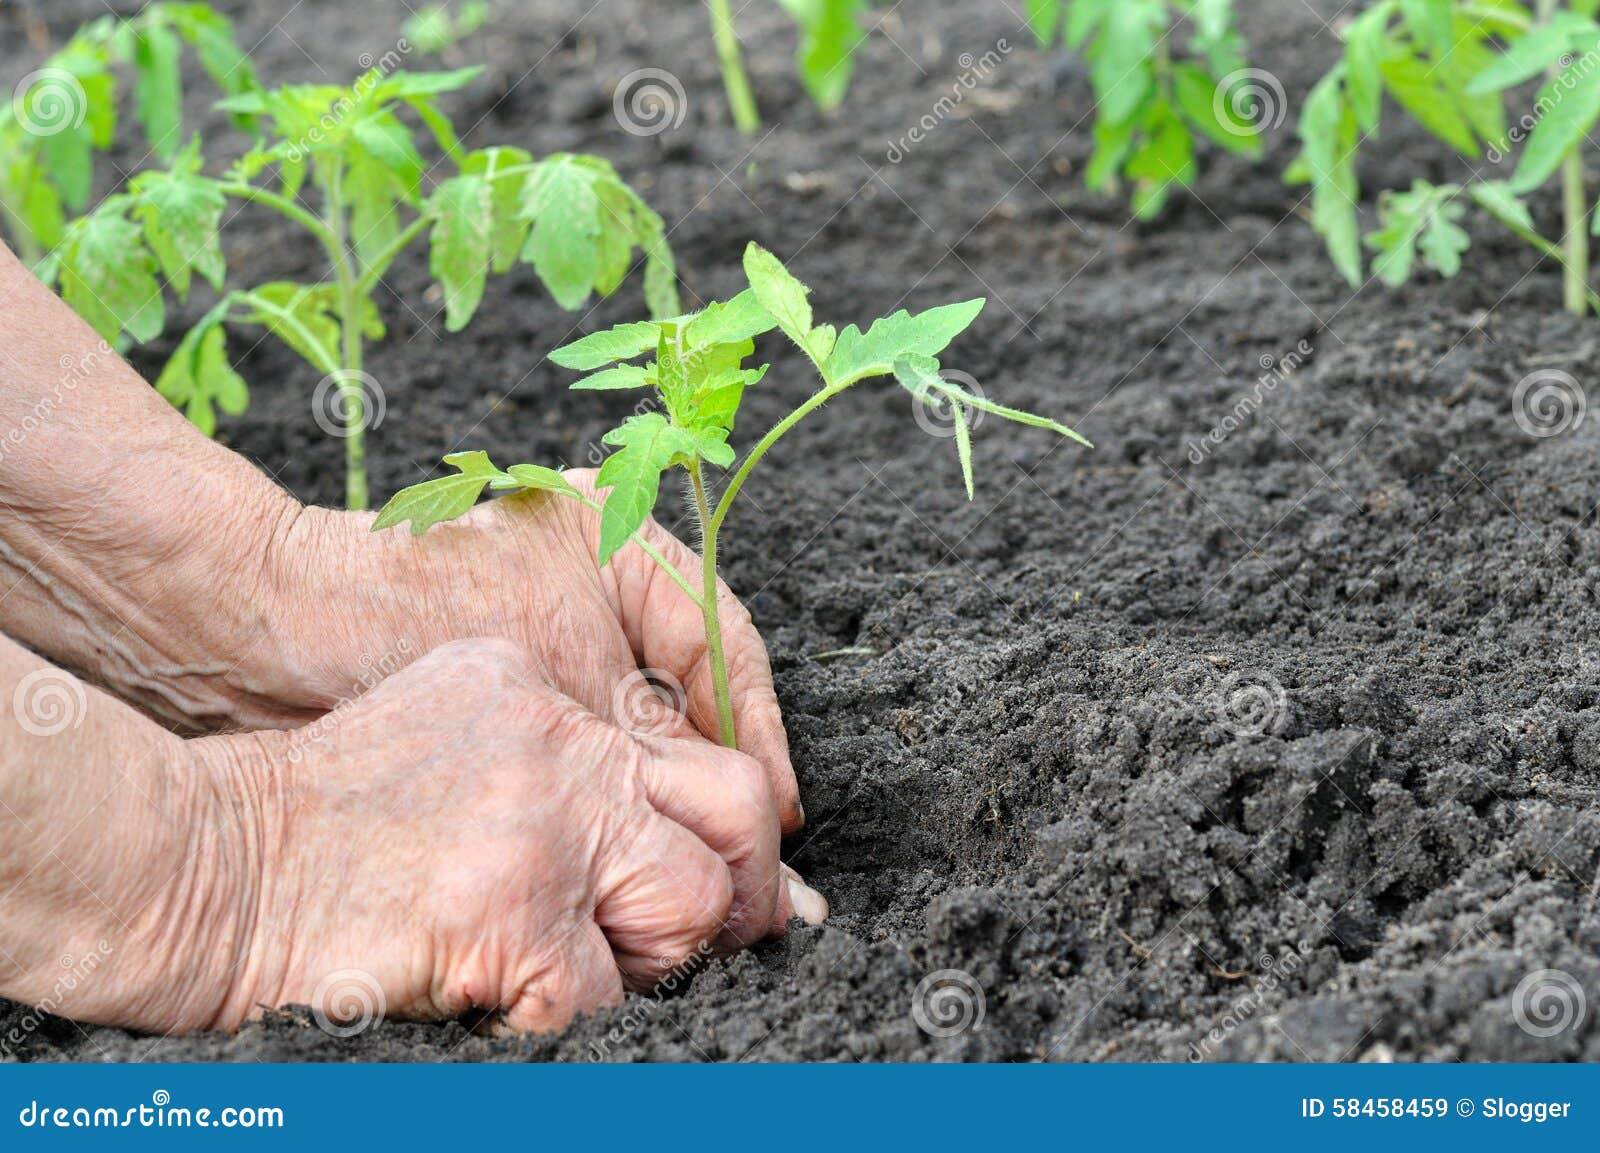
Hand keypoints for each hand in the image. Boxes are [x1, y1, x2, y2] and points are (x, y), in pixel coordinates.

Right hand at [190, 639, 822, 1033]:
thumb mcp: (445, 730)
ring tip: (576, 969)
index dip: (728, 833)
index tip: (732, 887)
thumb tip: (669, 845)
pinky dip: (571, 1019)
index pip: (695, 749)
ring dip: (657, 961)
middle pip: (738, 810)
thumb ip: (555, 760)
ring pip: (695, 905)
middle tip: (699, 944)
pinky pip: (606, 994)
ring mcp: (542, 825)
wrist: (200, 864)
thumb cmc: (316, 819)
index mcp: (542, 692)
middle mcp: (559, 742)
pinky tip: (504, 1003)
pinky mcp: (511, 914)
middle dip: (739, 893)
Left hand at [248, 472, 805, 837]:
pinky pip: (591, 751)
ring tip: (691, 861)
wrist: (262, 634)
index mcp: (623, 531)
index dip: (758, 735)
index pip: (727, 642)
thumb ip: (665, 747)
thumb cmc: (413, 613)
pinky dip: (609, 797)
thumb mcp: (566, 673)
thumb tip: (766, 831)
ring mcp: (557, 633)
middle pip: (693, 691)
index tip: (775, 820)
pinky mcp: (516, 689)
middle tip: (742, 858)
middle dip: (713, 775)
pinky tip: (623, 845)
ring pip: (643, 728)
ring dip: (664, 795)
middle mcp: (600, 577)